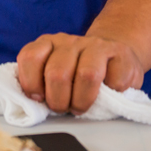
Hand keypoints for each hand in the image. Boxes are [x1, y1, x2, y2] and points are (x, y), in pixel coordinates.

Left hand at [16, 33, 144, 114]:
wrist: (115, 54)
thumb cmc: (80, 73)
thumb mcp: (55, 75)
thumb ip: (41, 83)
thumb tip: (32, 105)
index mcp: (48, 44)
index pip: (30, 57)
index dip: (31, 83)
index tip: (40, 99)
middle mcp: (69, 41)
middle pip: (57, 73)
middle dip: (58, 101)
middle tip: (64, 108)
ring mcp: (96, 45)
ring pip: (87, 75)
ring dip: (83, 101)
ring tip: (81, 107)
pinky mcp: (120, 53)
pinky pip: (115, 80)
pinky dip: (111, 95)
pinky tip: (108, 93)